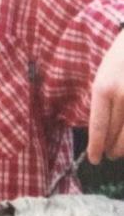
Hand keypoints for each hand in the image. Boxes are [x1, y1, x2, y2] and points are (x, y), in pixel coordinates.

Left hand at [87, 29, 123, 163]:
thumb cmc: (123, 56)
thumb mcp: (106, 73)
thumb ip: (104, 99)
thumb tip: (104, 128)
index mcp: (103, 87)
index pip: (99, 125)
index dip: (96, 146)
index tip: (94, 158)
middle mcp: (122, 95)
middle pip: (116, 133)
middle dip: (111, 148)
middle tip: (108, 156)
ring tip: (119, 152)